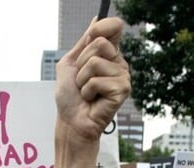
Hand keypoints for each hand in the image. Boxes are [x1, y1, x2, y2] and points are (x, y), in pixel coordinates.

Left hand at [55, 18, 129, 147]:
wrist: (71, 121)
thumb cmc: (70, 97)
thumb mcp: (70, 63)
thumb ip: (84, 42)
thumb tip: (96, 19)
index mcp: (108, 54)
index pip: (114, 27)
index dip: (102, 27)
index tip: (91, 34)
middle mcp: (118, 63)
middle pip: (99, 43)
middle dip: (81, 63)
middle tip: (82, 80)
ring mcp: (123, 76)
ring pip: (95, 62)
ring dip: (83, 80)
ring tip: (87, 92)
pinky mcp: (123, 90)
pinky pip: (97, 80)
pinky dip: (88, 91)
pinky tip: (93, 100)